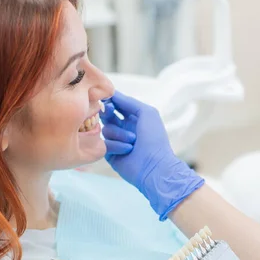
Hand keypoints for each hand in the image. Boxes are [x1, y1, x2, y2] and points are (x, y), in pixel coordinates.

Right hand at [100, 91, 203, 219]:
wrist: (154, 166)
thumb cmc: (154, 138)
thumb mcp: (147, 113)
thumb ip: (128, 101)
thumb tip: (112, 93)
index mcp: (135, 118)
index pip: (117, 105)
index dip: (111, 101)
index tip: (106, 98)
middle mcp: (125, 128)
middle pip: (107, 115)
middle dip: (108, 113)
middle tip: (110, 113)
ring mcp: (117, 141)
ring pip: (106, 129)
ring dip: (119, 133)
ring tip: (133, 142)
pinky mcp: (110, 154)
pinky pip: (105, 143)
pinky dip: (116, 145)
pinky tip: (127, 151)